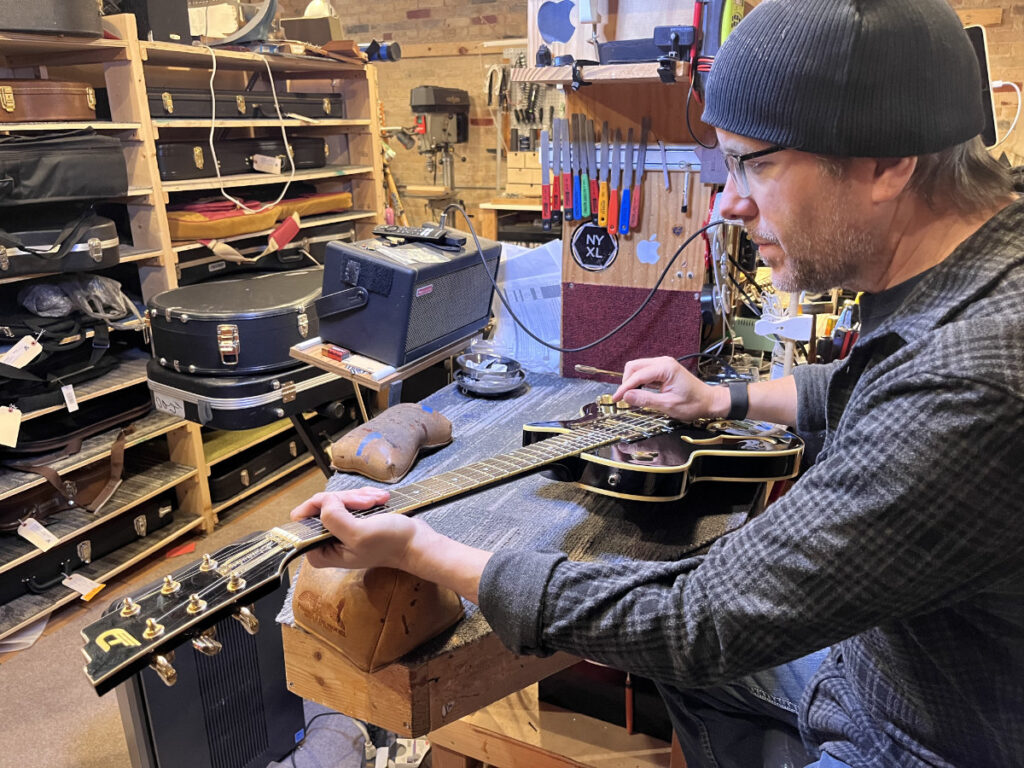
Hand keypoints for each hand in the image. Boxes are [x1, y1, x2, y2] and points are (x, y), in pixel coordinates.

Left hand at [290, 488, 429, 570]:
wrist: (415, 542)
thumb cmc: (390, 544)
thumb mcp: (358, 534)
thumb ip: (334, 519)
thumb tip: (324, 500)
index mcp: (321, 553)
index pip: (303, 520)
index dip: (322, 506)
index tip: (346, 504)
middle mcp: (327, 542)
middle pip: (322, 506)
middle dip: (347, 500)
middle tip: (367, 504)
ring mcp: (340, 531)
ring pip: (337, 500)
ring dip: (359, 497)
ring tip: (377, 501)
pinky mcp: (352, 521)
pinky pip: (349, 500)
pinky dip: (364, 496)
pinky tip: (379, 500)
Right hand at [611, 356, 725, 420]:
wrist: (709, 402)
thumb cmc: (694, 404)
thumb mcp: (668, 405)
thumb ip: (646, 400)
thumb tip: (627, 396)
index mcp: (665, 368)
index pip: (637, 376)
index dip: (624, 388)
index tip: (616, 398)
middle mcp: (663, 362)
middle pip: (634, 367)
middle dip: (626, 382)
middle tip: (623, 398)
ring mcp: (663, 364)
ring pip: (638, 368)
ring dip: (632, 381)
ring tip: (631, 397)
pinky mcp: (664, 370)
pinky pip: (645, 372)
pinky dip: (639, 381)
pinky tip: (639, 393)